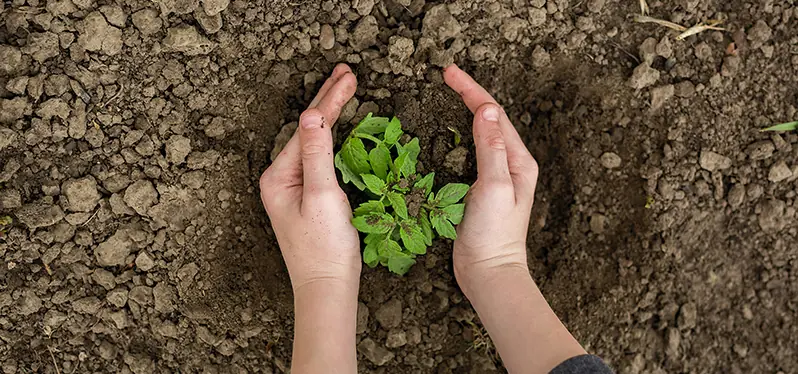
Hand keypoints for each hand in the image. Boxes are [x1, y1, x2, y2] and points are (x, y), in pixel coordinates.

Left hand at [259, 64, 360, 289]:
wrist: (327, 287)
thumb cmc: (324, 247)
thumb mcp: (322, 196)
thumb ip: (317, 154)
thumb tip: (310, 115)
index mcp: (278, 177)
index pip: (308, 129)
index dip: (330, 100)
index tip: (350, 77)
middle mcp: (281, 179)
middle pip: (307, 131)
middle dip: (328, 101)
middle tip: (347, 72)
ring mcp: (294, 189)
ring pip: (314, 142)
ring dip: (330, 116)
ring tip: (344, 90)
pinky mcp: (308, 199)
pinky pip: (319, 158)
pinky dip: (333, 139)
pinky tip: (339, 130)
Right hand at [443, 66, 586, 373]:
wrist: (489, 273)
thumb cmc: (494, 234)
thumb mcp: (494, 187)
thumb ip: (490, 148)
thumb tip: (487, 110)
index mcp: (518, 160)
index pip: (495, 115)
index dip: (472, 91)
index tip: (449, 73)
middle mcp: (511, 164)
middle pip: (491, 120)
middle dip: (470, 95)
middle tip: (447, 75)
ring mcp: (498, 177)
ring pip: (482, 134)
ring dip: (467, 112)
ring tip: (450, 93)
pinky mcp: (483, 189)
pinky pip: (473, 153)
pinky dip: (461, 136)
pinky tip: (451, 133)